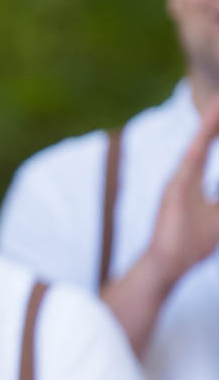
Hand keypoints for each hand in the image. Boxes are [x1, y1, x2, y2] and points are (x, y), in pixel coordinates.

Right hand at [145, 97, 218, 289]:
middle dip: (214, 122)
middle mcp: (185, 174)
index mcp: (194, 180)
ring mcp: (179, 180)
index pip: (210, 145)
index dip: (215, 128)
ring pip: (200, 142)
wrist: (165, 266)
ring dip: (212, 120)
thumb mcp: (217, 217)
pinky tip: (213, 113)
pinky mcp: (175, 188)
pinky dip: (204, 133)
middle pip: (206, 139)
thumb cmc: (189, 243)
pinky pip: (194, 155)